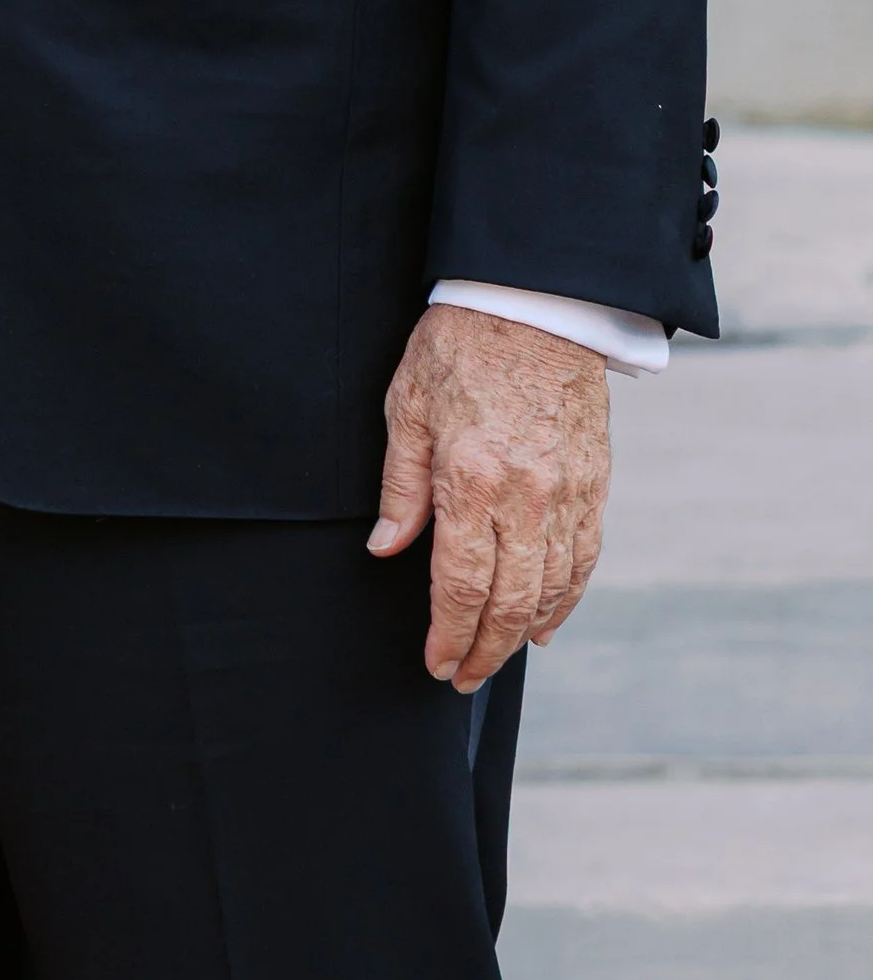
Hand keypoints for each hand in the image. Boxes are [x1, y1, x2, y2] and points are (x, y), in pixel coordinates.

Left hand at [370, 304, 610, 692]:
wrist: (536, 301)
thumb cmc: (460, 345)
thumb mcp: (408, 405)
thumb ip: (401, 486)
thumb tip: (385, 548)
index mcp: (472, 478)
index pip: (461, 584)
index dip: (448, 633)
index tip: (435, 663)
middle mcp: (527, 496)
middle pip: (510, 601)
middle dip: (484, 650)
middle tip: (462, 678)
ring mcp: (568, 492)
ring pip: (552, 588)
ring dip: (523, 633)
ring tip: (497, 657)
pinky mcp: (594, 482)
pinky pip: (583, 558)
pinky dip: (565, 598)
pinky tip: (545, 620)